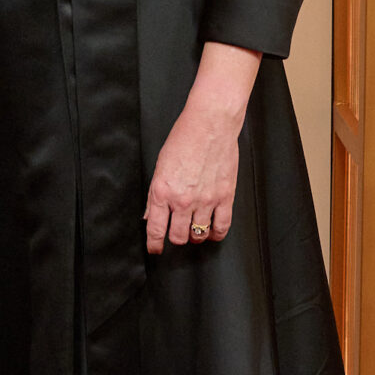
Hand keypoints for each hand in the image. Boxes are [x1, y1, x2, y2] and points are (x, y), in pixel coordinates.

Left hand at [144, 40, 259, 254]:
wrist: (209, 124)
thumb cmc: (183, 138)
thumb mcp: (160, 164)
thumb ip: (155, 193)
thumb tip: (150, 214)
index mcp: (162, 191)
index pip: (155, 229)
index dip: (154, 244)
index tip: (155, 249)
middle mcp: (182, 200)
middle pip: (177, 236)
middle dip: (175, 239)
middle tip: (176, 235)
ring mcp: (205, 201)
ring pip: (198, 235)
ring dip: (194, 237)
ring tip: (193, 231)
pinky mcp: (224, 197)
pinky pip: (221, 227)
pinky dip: (216, 234)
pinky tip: (212, 232)